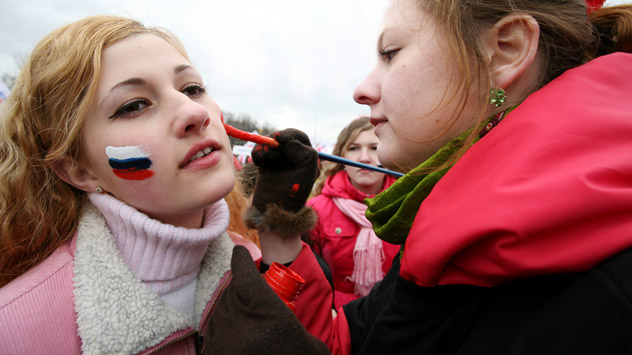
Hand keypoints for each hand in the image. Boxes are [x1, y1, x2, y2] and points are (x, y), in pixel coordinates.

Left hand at [203, 246, 328, 354]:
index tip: (240, 252)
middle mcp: (239, 321)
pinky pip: (213, 329)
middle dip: (239, 288)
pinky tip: (233, 328)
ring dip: (230, 306)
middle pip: (231, 290)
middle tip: (251, 293)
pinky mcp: (215, 352)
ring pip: (220, 309)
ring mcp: (223, 339)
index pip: (242, 273)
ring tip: (245, 316)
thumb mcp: (302, 335)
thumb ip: (278, 307)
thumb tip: (258, 289)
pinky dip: (221, 325)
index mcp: (264, 310)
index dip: (240, 260)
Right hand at [245, 129, 318, 238]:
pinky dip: (257, 153)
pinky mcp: (265, 165)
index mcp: (307, 158)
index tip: (280, 138)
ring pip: (270, 143)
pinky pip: (259, 151)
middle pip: (283, 138)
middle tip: (268, 147)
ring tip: (263, 158)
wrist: (272, 211)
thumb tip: (289, 142)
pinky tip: (258, 162)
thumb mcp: (306, 173)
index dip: (290, 134)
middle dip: (275, 140)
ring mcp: (278, 160)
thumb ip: (304, 154)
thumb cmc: (293, 195)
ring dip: (265, 147)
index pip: (299, 137)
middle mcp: (293, 157)